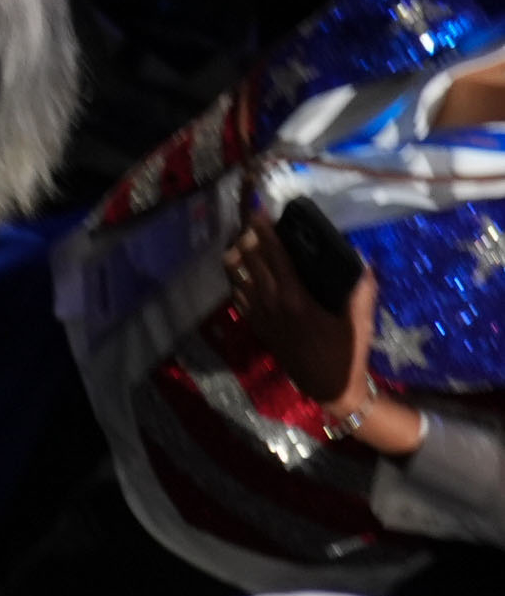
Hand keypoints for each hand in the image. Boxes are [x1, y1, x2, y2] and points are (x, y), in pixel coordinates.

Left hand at [224, 209, 374, 404]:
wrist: (327, 385)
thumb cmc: (347, 350)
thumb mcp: (360, 319)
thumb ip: (361, 286)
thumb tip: (361, 257)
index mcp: (294, 297)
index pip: (272, 254)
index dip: (263, 230)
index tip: (258, 210)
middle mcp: (269, 301)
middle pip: (247, 258)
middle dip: (247, 235)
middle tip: (254, 221)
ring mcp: (257, 313)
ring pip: (234, 274)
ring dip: (237, 254)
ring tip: (245, 241)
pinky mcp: (253, 323)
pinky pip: (235, 292)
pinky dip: (236, 277)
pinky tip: (245, 270)